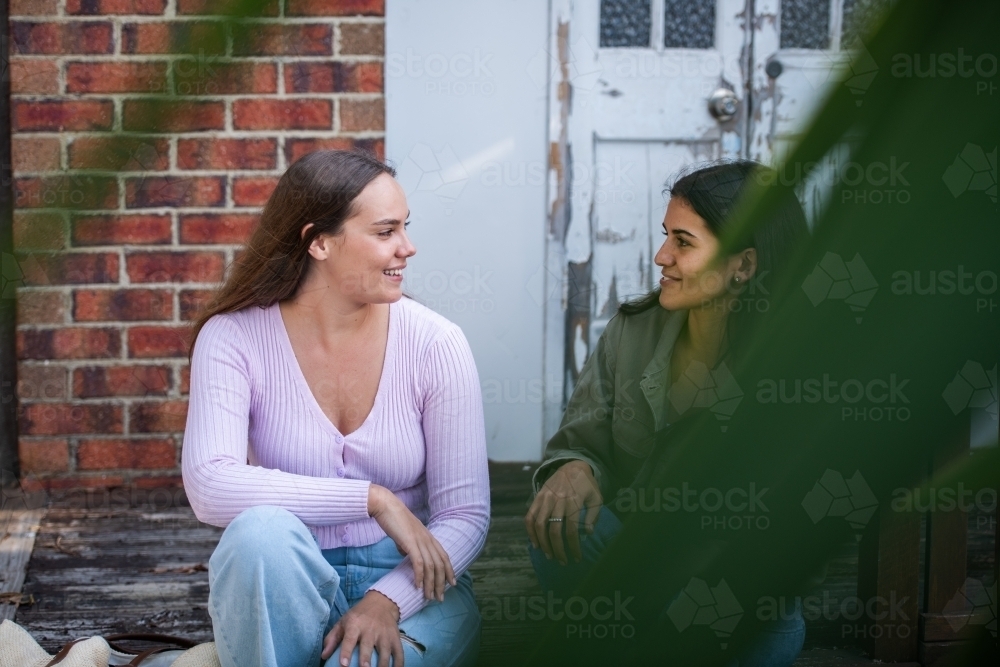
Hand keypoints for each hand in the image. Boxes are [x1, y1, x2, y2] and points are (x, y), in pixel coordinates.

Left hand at [322, 591, 401, 666]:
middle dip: (366, 659)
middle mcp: (371, 628)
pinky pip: (399, 653)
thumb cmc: (358, 616)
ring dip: (383, 664)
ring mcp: (385, 634)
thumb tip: (323, 656)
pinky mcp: (396, 637)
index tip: (343, 664)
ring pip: (385, 651)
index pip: (349, 638)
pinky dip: (399, 663)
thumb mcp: (343, 622)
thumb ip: (332, 638)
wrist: (382, 602)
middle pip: (368, 645)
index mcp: (355, 624)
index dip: (346, 652)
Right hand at [367, 484, 455, 601]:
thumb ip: (408, 546)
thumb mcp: (404, 535)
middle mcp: (428, 539)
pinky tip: (418, 586)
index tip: (452, 583)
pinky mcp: (410, 543)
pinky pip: (418, 563)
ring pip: (431, 566)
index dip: (449, 570)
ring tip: (430, 597)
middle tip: (440, 598)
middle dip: (442, 583)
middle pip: (440, 564)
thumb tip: (406, 555)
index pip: (444, 556)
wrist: (386, 506)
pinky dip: (419, 576)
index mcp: (428, 537)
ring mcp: (420, 540)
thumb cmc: (393, 519)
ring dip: (431, 584)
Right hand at [524, 460, 602, 564]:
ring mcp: (545, 499)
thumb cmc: (586, 484)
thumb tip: (588, 533)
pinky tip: (535, 543)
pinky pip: (529, 516)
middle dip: (558, 550)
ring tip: (549, 555)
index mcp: (574, 502)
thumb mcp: (596, 497)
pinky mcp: (537, 497)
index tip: (577, 558)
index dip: (574, 546)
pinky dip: (530, 531)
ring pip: (540, 526)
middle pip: (555, 531)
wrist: (572, 464)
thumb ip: (593, 515)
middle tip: (562, 561)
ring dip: (543, 543)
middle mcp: (558, 501)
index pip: (572, 530)